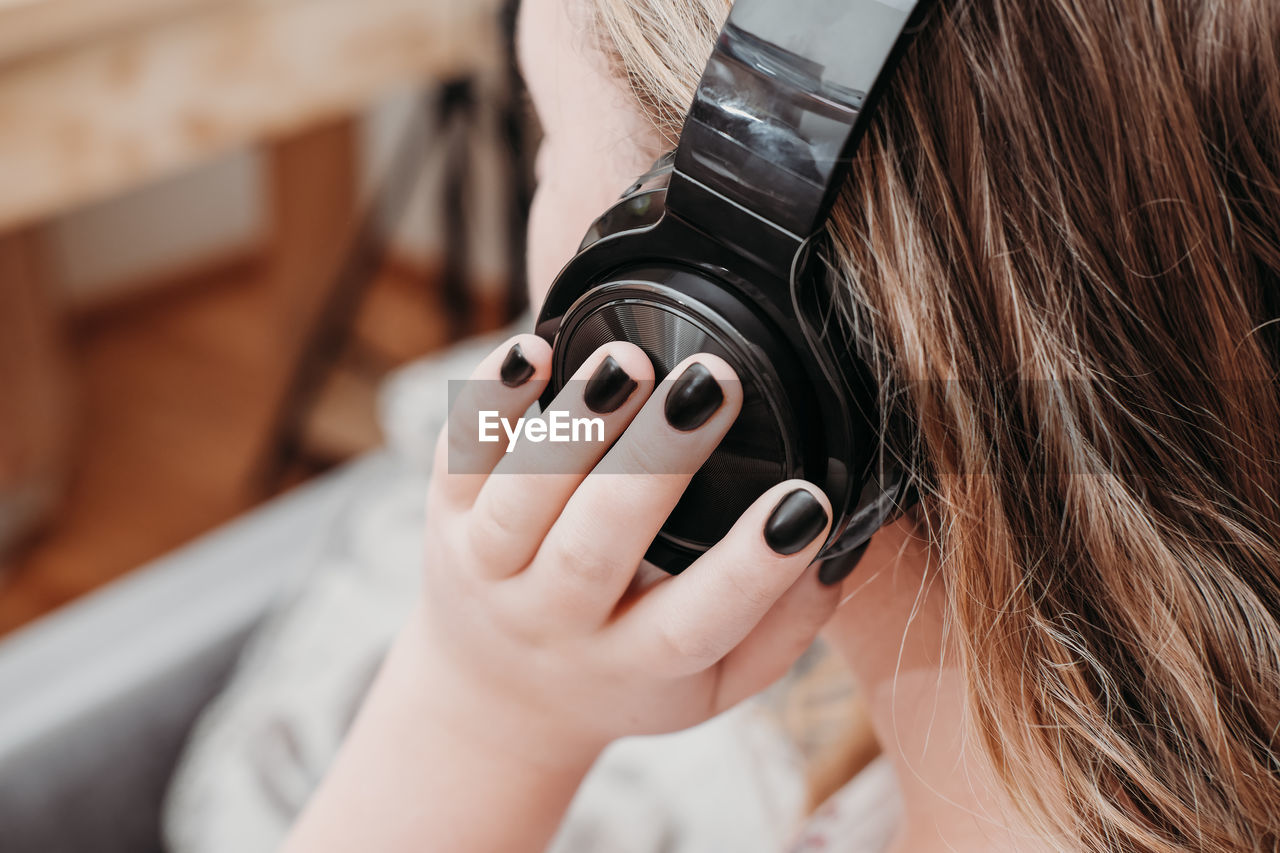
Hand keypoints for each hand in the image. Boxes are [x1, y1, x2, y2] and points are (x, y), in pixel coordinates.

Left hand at [410, 334, 839, 772]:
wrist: (500, 696)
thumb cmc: (627, 675)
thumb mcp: (710, 687)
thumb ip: (780, 631)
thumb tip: (831, 547)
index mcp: (634, 666)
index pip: (693, 626)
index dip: (751, 569)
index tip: (804, 501)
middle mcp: (554, 622)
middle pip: (595, 549)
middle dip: (653, 463)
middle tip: (710, 384)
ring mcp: (489, 568)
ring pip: (521, 499)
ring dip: (575, 424)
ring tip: (627, 359)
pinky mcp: (443, 517)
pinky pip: (457, 456)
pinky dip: (489, 401)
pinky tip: (532, 349)